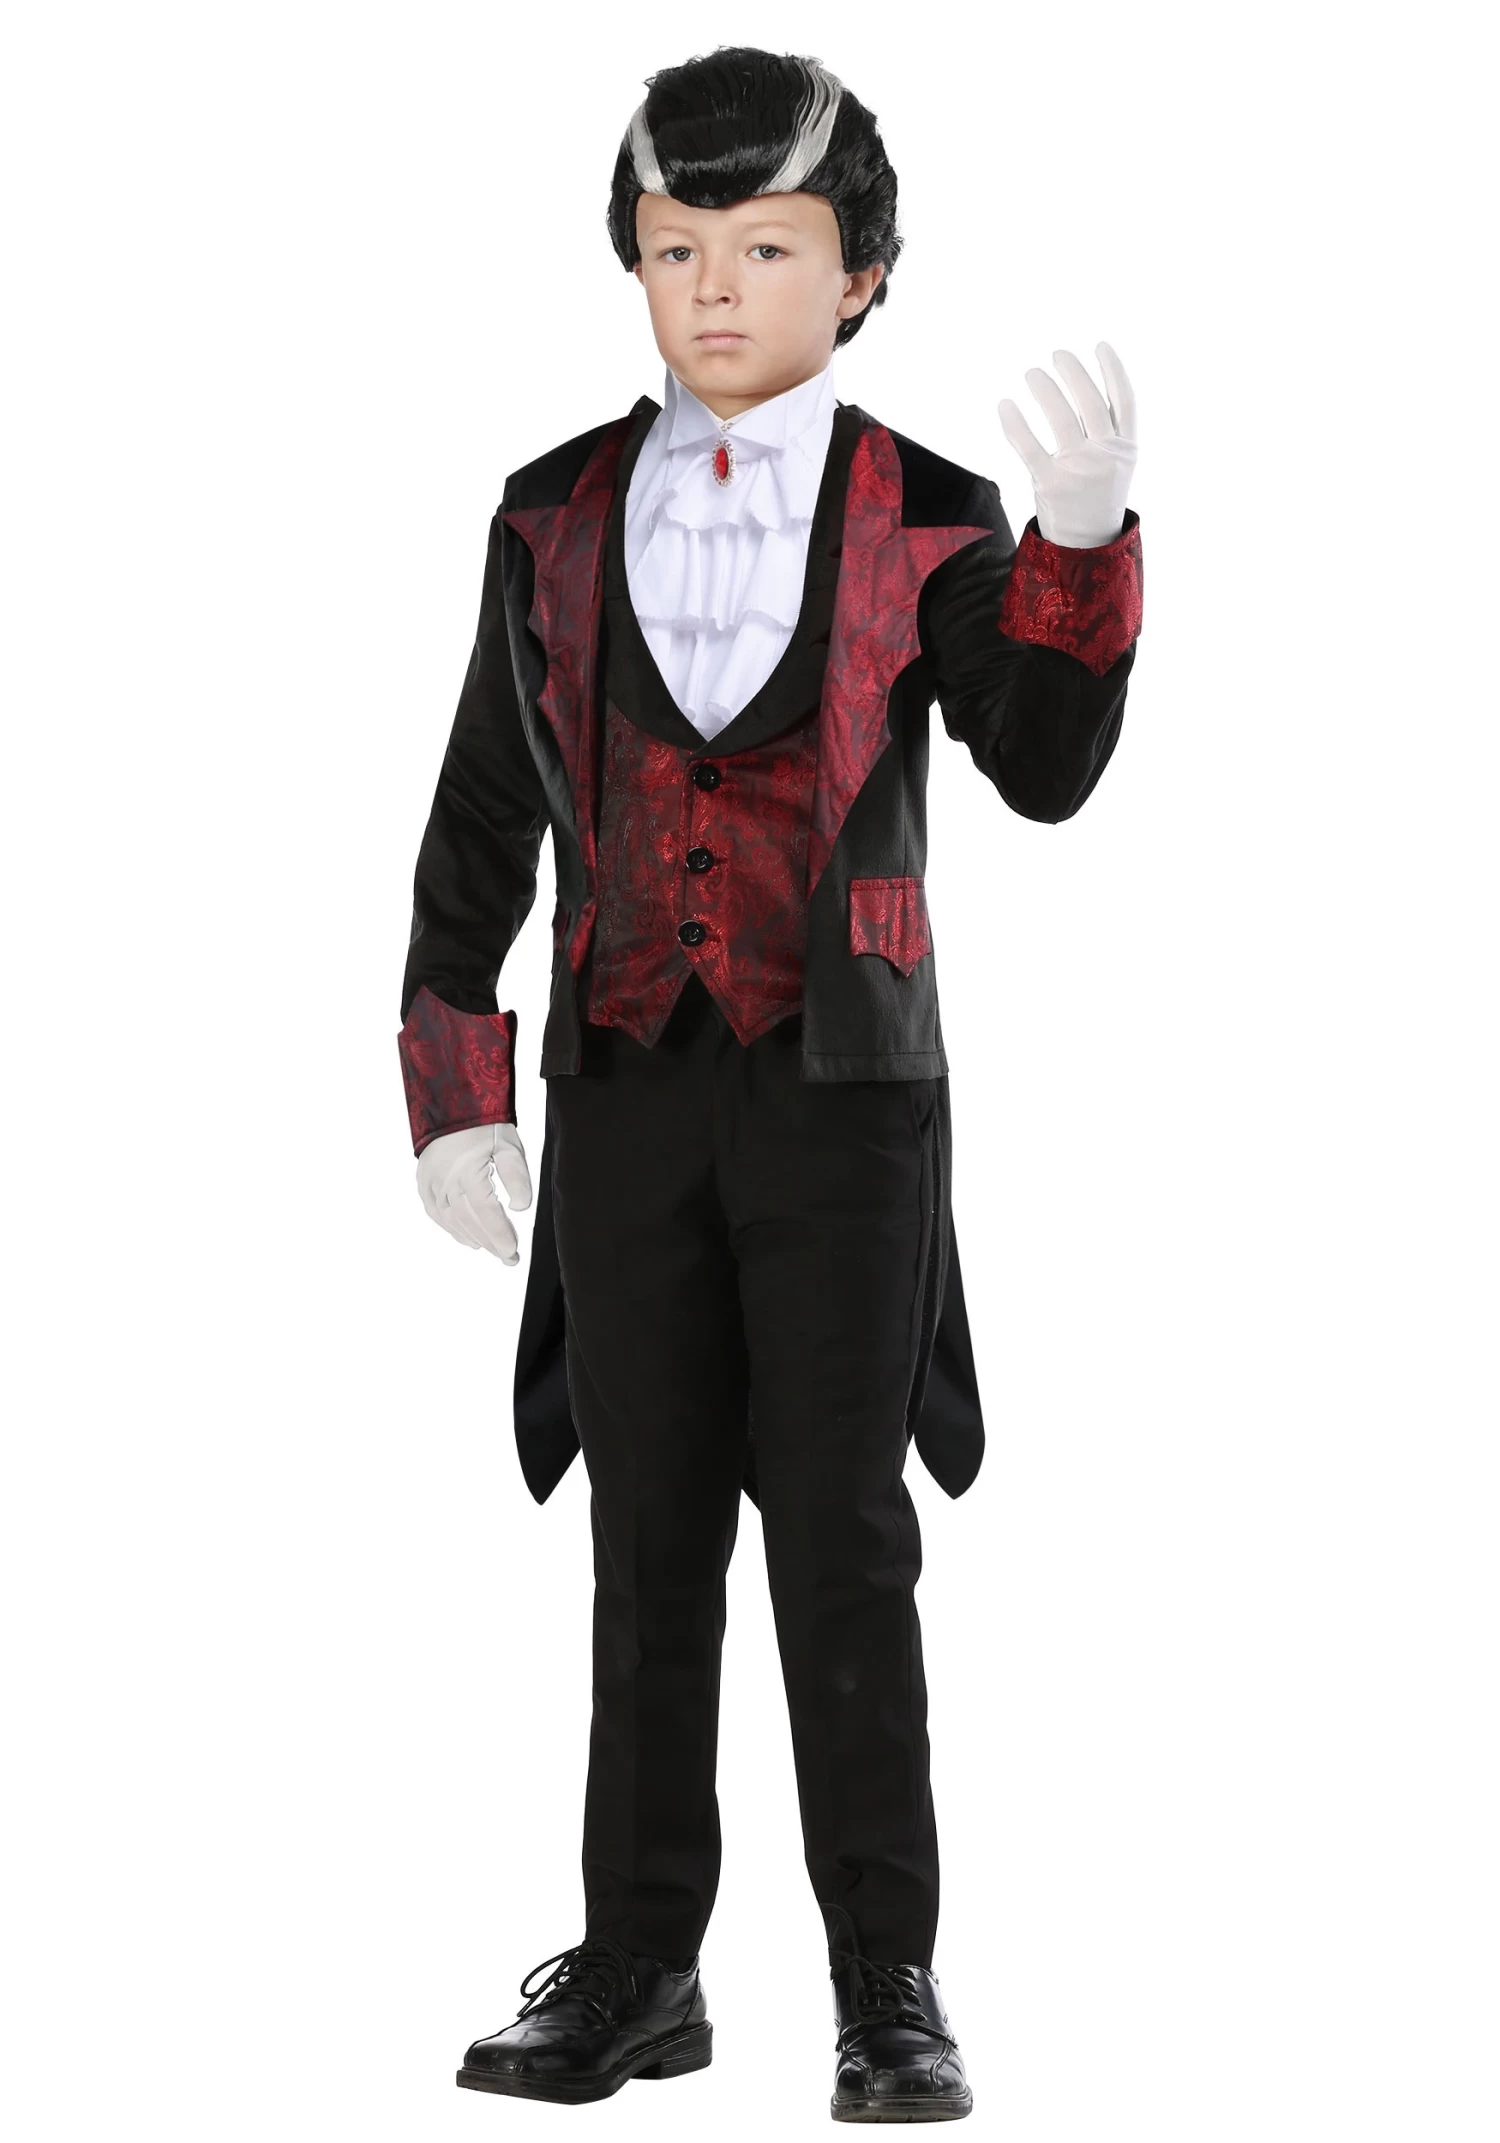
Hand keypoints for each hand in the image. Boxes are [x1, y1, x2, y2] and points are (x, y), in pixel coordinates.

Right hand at [417, 1122, 531, 1263]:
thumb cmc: (482, 1124)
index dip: (500, 1234)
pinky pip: (436, 1213)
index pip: (486, 1213)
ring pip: (453, 1221)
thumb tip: (521, 1207)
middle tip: (509, 1258)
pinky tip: (467, 1240)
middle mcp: (446, 1182)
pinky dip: (452, 1229)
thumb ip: (516, 1177)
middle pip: (470, 1222)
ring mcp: (431, 1184)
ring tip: (493, 1250)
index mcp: (468, 1172)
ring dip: (474, 1239)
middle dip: (491, 1243)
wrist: (450, 1103)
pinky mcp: (424, 1182)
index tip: (513, 1251)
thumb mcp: (508, 1145)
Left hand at [997, 342, 1136, 549]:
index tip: (1100, 345)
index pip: (1125, 401)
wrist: (1087, 548)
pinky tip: (1005, 404)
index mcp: (1126, 450)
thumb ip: (1107, 432)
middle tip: (1057, 355)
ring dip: (1045, 390)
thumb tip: (1084, 386)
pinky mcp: (1051, 485)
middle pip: (1090, 403)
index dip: (1114, 370)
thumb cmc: (1096, 498)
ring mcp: (1080, 471)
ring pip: (1061, 418)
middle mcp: (1106, 458)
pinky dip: (1015, 423)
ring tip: (1032, 373)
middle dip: (1074, 374)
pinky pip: (1029, 447)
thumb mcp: (1116, 465)